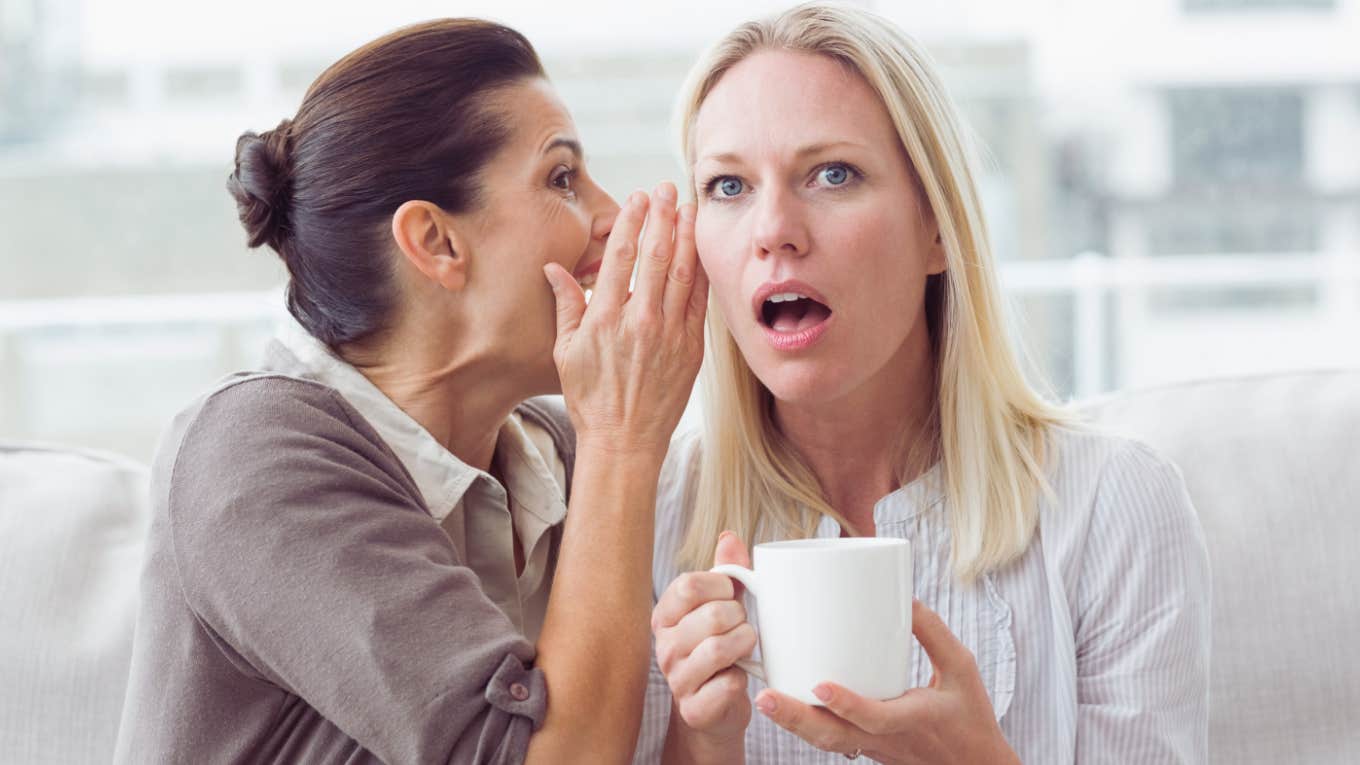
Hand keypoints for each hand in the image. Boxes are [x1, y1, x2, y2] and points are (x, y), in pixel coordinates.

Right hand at [543, 183, 707, 456]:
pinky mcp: (692, 347)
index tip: (637, 199)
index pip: (620, 256)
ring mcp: (670, 333)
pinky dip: (702, 271)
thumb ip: (565, 305)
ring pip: (683, 272)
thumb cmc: (591, 399)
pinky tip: (702, 250)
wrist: (625, 441)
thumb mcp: (565, 352)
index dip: (630, 222)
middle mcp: (640, 321)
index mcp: (605, 318)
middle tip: (667, 188)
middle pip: (656, 255)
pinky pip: (699, 300)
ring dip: (686, 235)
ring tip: (689, 208)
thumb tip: (554, 269)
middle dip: (663, 216)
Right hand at [653, 532, 756, 752]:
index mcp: (665, 616)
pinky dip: (743, 679)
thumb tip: (729, 537)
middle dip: (740, 617)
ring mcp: (676, 680)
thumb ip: (726, 572)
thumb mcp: (722, 607)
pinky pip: (729, 684)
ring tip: (745, 647)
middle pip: (712, 615)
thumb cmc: (721, 649)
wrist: (716, 710)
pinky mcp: (695, 709)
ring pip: (719, 648)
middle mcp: (664, 647)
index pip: (689, 584)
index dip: (722, 585)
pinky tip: (738, 678)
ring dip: (744, 644)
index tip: (732, 594)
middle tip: (743, 625)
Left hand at [753, 600, 1018, 764]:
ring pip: (828, 743)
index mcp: (915, 719)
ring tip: (765, 699)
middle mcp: (888, 739)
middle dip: (797, 720)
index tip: (820, 684)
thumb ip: (934, 633)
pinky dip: (807, 725)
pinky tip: (785, 703)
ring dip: (794, 724)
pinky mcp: (867, 747)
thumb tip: (903, 597)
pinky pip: (833, 739)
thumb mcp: (962, 668)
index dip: (848, 704)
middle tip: (765, 698)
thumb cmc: (971, 716)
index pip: (877, 718)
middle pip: (835, 739)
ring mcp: (873, 747)